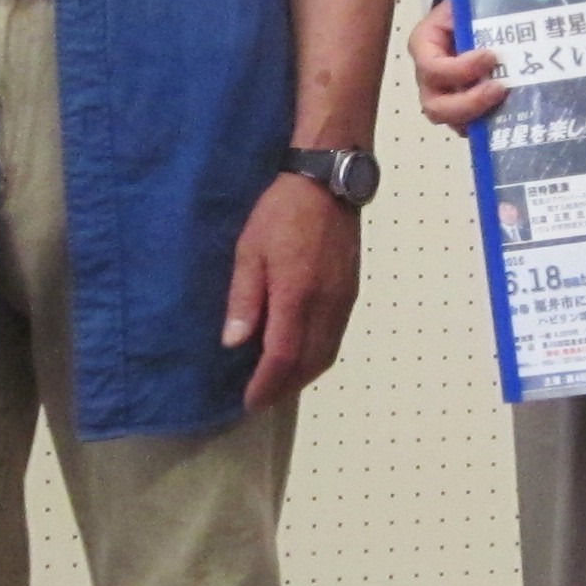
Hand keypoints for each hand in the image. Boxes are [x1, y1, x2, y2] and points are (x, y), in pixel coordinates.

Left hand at [224, 174, 361, 408]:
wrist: (328, 184)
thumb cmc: (280, 213)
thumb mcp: (249, 251)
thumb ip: (244, 300)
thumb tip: (234, 343)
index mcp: (296, 296)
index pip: (282, 356)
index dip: (265, 384)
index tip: (249, 401)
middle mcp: (325, 306)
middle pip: (308, 364)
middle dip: (284, 388)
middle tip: (261, 399)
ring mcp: (342, 301)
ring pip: (326, 355)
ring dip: (302, 376)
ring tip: (278, 384)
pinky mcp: (350, 293)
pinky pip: (335, 338)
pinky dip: (316, 357)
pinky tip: (300, 355)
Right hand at [407, 0, 504, 132]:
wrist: (467, 19)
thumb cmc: (465, 10)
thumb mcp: (465, 2)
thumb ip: (477, 9)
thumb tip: (507, 11)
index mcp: (423, 46)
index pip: (431, 67)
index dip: (459, 69)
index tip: (490, 56)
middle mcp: (428, 78)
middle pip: (435, 106)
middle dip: (468, 103)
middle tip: (499, 89)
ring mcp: (443, 97)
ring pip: (452, 121)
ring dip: (479, 117)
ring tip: (506, 102)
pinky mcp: (461, 109)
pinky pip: (470, 127)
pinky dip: (488, 125)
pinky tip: (510, 112)